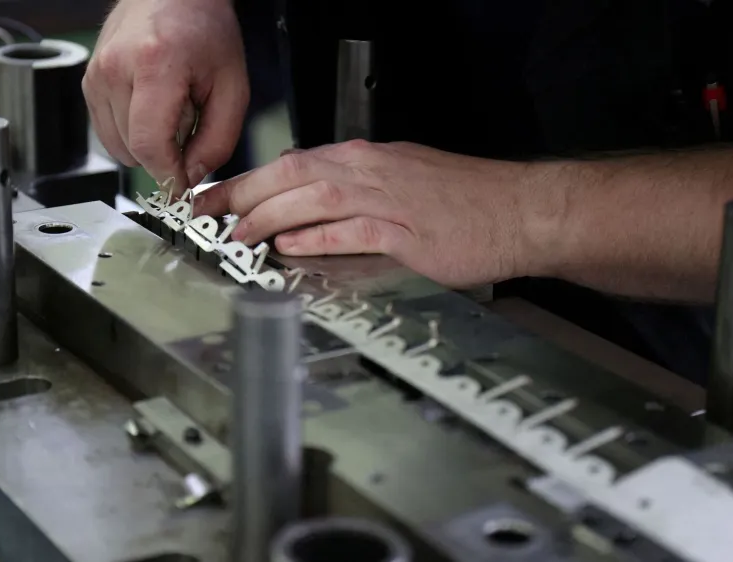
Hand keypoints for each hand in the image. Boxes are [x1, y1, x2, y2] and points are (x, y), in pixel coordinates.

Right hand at [83, 0, 248, 191]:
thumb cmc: (204, 29)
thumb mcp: (233, 88)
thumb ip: (217, 140)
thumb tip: (190, 176)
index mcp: (155, 65)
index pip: (149, 145)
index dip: (168, 175)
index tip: (182, 187)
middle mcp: (116, 68)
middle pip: (132, 150)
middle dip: (164, 154)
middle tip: (188, 125)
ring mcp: (96, 74)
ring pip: (117, 147)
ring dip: (147, 144)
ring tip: (169, 111)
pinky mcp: (88, 82)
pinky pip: (107, 132)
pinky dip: (131, 132)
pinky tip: (151, 107)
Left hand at [195, 141, 563, 287]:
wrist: (520, 209)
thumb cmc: (466, 200)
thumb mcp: (402, 181)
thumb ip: (355, 193)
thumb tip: (308, 206)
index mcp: (369, 159)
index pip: (295, 161)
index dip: (250, 180)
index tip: (217, 197)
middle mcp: (373, 170)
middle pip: (295, 173)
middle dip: (246, 194)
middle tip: (212, 215)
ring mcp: (391, 199)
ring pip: (317, 196)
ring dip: (274, 216)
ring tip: (242, 235)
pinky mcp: (410, 231)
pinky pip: (356, 231)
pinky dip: (321, 238)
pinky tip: (294, 248)